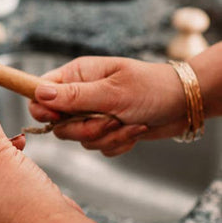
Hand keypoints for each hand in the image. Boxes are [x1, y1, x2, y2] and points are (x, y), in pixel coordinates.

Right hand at [29, 56, 187, 155]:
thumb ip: (74, 96)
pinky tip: (133, 129)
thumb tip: (39, 94)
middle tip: (110, 120)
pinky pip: (98, 147)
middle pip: (59, 124)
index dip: (43, 109)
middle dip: (85, 129)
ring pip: (80, 139)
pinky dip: (117, 143)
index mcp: (77, 76)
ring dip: (107, 136)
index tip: (56, 117)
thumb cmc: (151, 88)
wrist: (184, 103)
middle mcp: (80, 95)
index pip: (41, 92)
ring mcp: (92, 114)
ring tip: (128, 123)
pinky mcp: (105, 130)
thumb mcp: (112, 92)